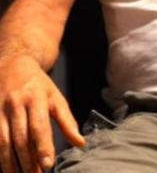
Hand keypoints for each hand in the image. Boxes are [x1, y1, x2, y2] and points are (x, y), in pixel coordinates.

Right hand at [0, 55, 85, 172]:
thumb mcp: (56, 97)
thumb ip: (67, 121)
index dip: (43, 147)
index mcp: (36, 99)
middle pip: (20, 138)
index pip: (39, 127)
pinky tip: (3, 166)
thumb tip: (80, 143)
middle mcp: (16, 105)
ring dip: (9, 162)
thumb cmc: (38, 84)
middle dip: (27, 160)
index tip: (47, 164)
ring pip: (2, 141)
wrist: (13, 63)